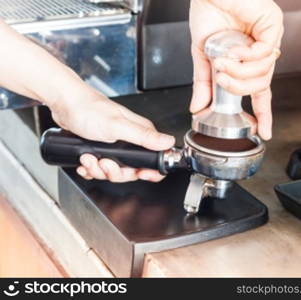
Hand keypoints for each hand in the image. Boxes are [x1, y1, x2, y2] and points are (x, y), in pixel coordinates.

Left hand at [49, 84, 174, 182]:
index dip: (150, 171)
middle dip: (115, 171)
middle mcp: (130, 140)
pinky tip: (84, 161)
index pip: (155, 158)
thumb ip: (144, 136)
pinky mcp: (102, 148)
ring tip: (88, 158)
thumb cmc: (88, 109)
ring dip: (98, 169)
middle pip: (131, 170)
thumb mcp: (118, 126)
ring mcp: (115, 145)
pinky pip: (100, 168)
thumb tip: (168, 142)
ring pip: (114, 170)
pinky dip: (90, 168)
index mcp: (140, 133)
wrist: (64, 104)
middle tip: (103, 162)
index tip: (139, 173)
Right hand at [190, 0, 283, 139]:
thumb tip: (198, 107)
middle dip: (238, 88)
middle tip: (221, 79)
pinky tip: (234, 48)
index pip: (259, 92)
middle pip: (260, 86)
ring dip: (239, 72)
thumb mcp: (202, 56)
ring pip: (264, 72)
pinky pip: (264, 53)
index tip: (262, 131)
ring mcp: (269, 40)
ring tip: (222, 61)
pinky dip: (246, 56)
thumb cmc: (208, 14)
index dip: (262, 113)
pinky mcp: (272, 26)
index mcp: (246, 61)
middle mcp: (260, 53)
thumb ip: (203, 83)